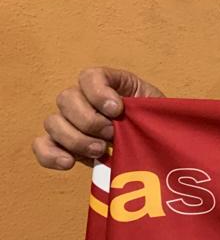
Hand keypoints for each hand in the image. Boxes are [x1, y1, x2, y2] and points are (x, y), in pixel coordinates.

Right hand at [32, 67, 164, 169]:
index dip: (98, 92)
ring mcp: (70, 120)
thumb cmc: (155, 124)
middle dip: (89, 120)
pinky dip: (51, 154)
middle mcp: (84, 98)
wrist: (154, 145)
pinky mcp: (63, 144)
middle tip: (111, 134)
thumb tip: (130, 114)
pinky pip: (43, 145)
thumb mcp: (156, 110)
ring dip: (76, 139)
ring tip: (100, 150)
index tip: (116, 109)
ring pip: (53, 122)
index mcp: (109, 83)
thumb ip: (143, 107)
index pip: (89, 76)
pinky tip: (69, 162)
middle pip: (66, 99)